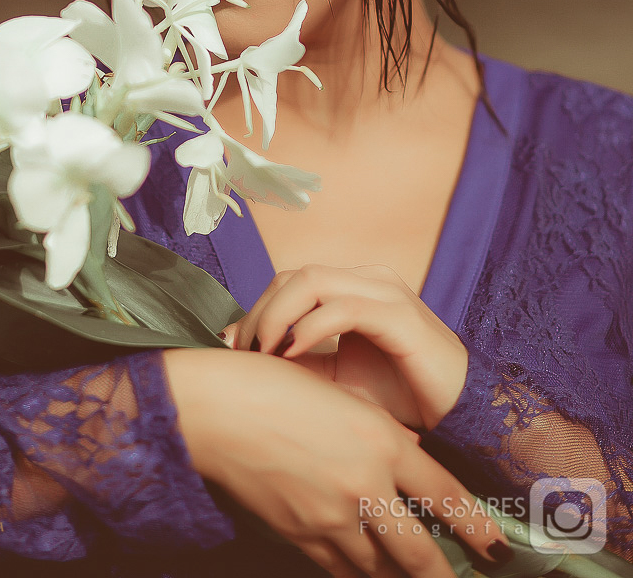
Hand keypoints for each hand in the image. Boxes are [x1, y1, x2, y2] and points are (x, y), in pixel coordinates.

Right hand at [163, 347, 509, 577]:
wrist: (217, 409)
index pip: (445, 496)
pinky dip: (357, 571)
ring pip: (379, 568)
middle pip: (418, 553)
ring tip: (409, 573)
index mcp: (380, 441)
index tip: (497, 551)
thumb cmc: (276, 386)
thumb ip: (381, 433)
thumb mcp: (342, 397)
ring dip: (397, 574)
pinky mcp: (299, 537)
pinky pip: (339, 569)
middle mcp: (364, 485)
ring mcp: (330, 518)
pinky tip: (361, 566)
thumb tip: (411, 456)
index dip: (476, 529)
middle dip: (442, 576)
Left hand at [224, 263, 468, 432]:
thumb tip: (247, 359)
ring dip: (277, 315)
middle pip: (293, 276)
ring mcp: (385, 292)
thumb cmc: (401, 398)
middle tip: (244, 353)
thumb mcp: (338, 382)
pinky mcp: (400, 316)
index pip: (288, 282)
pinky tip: (293, 353)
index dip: (257, 310)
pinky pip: (343, 307)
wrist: (461, 417)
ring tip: (264, 352)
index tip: (234, 348)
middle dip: (260, 312)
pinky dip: (310, 327)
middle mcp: (366, 280)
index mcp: (351, 289)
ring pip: (311, 281)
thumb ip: (300, 364)